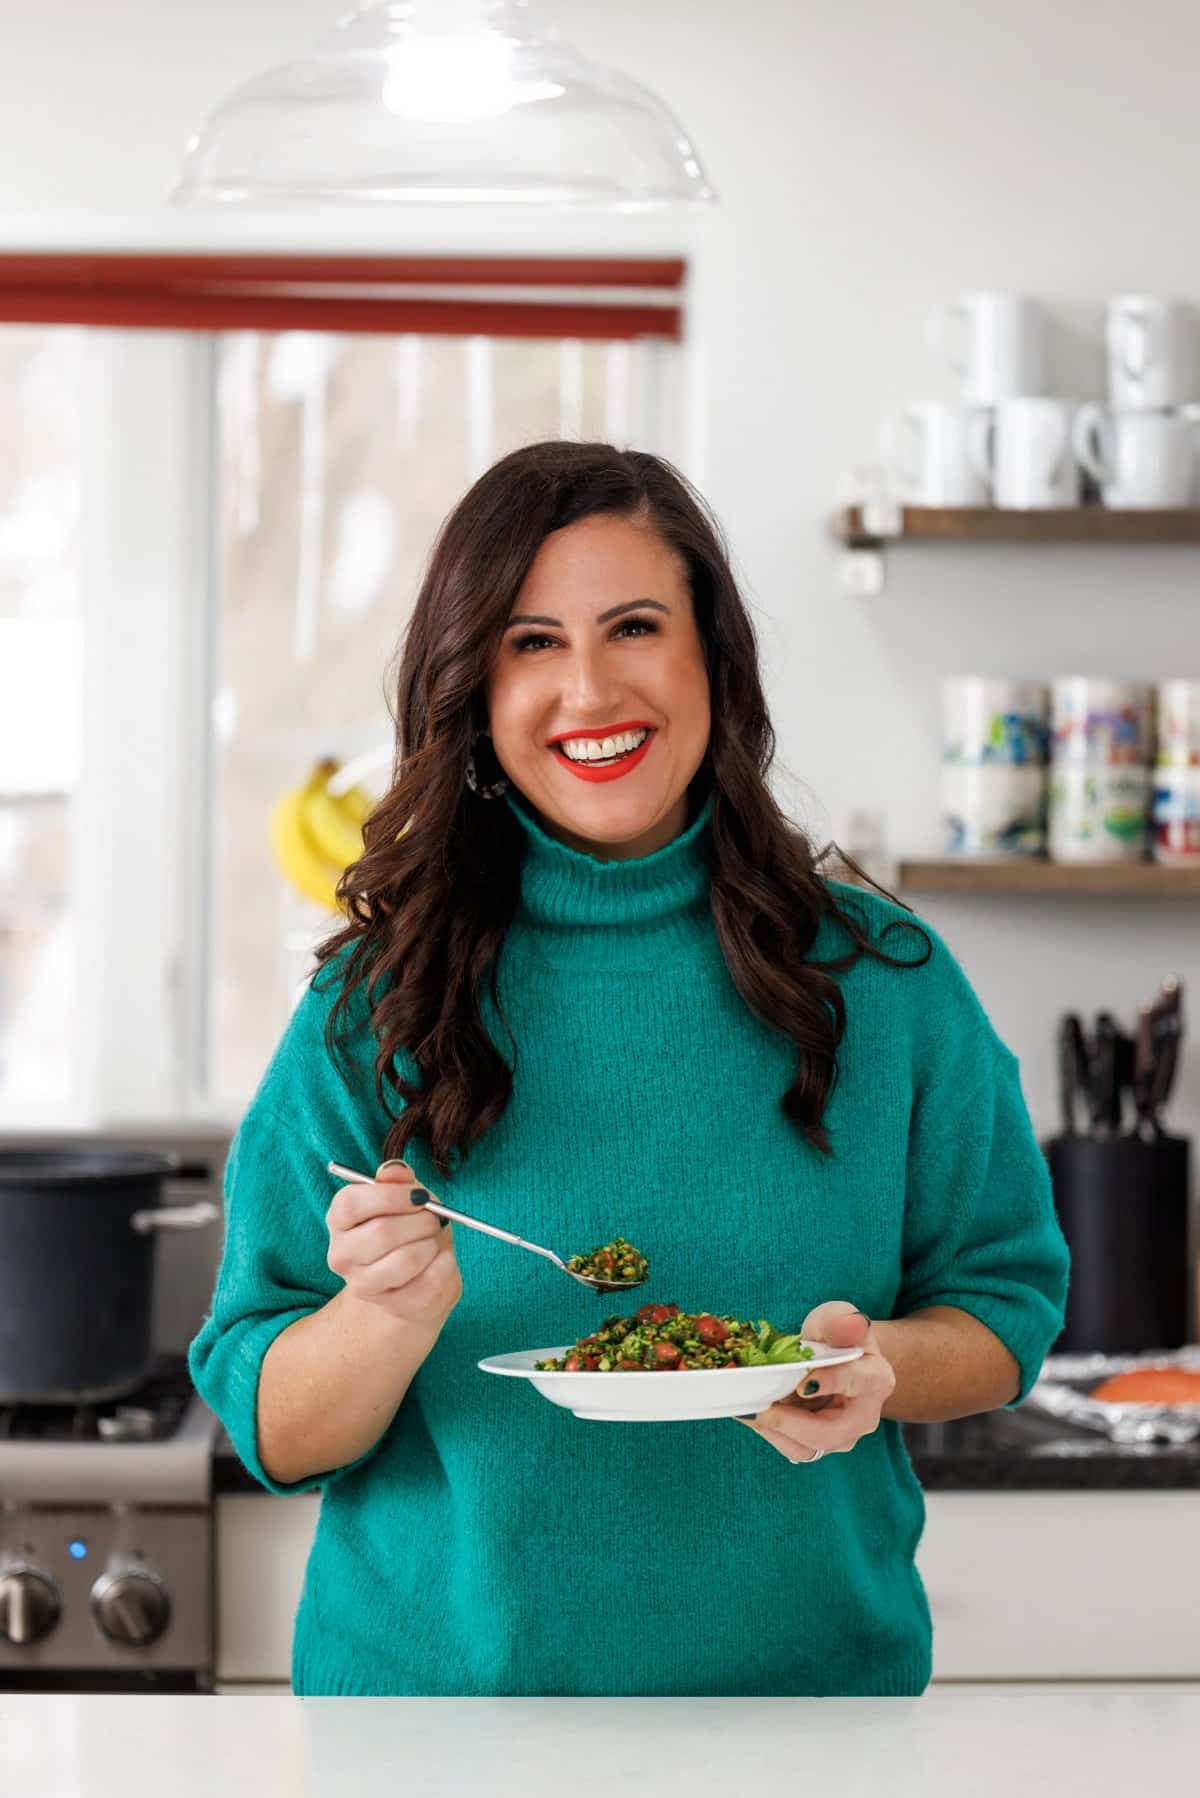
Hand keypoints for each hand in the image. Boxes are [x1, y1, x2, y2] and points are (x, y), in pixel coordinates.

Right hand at [325, 1159, 462, 1327]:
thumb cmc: (409, 1226)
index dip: (391, 1196)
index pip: (352, 1204)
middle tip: (435, 1218)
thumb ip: (398, 1179)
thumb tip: (395, 1169)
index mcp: (339, 1219)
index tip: (418, 1195)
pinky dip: (444, 1266)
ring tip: (433, 1239)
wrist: (418, 1275)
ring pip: (404, 1262)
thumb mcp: (405, 1195)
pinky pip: (426, 1284)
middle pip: (382, 1233)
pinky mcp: (391, 1306)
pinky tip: (441, 1259)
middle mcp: (342, 1254)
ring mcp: (363, 1285)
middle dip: (420, 1221)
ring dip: (431, 1244)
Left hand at [735, 1300, 894, 1464]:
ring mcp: (842, 1436)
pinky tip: (749, 1413)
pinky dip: (769, 1432)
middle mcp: (864, 1416)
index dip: (830, 1383)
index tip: (803, 1384)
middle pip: (831, 1432)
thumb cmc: (836, 1336)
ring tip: (747, 1410)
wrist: (837, 1360)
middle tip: (761, 1408)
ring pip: (808, 1448)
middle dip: (792, 1423)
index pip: (856, 1382)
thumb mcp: (837, 1318)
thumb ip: (841, 1320)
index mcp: (875, 1379)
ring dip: (774, 1431)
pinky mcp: (820, 1445)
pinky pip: (793, 1447)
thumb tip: (852, 1323)